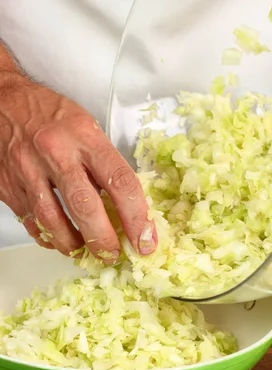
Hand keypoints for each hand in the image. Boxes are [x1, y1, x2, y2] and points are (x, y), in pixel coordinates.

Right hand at [0, 72, 156, 260]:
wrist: (2, 101)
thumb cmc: (50, 115)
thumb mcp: (87, 128)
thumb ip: (104, 165)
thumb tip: (126, 209)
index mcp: (85, 136)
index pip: (120, 182)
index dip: (138, 218)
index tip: (145, 240)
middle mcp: (55, 153)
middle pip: (85, 207)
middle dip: (104, 240)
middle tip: (114, 255)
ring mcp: (28, 171)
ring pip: (53, 221)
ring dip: (73, 244)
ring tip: (85, 251)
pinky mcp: (9, 185)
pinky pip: (31, 221)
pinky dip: (48, 237)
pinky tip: (59, 240)